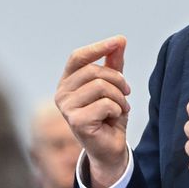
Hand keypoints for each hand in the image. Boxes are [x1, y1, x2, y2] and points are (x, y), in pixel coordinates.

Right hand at [55, 36, 130, 187]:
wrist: (110, 147)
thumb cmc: (109, 116)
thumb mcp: (113, 86)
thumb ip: (114, 63)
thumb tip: (120, 40)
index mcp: (67, 82)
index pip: (78, 57)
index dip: (98, 47)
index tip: (119, 41)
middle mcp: (61, 93)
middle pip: (94, 71)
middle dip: (118, 80)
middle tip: (126, 93)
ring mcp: (66, 108)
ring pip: (101, 87)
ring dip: (119, 98)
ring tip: (121, 108)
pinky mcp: (77, 121)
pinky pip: (106, 104)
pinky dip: (117, 110)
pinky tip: (113, 119)